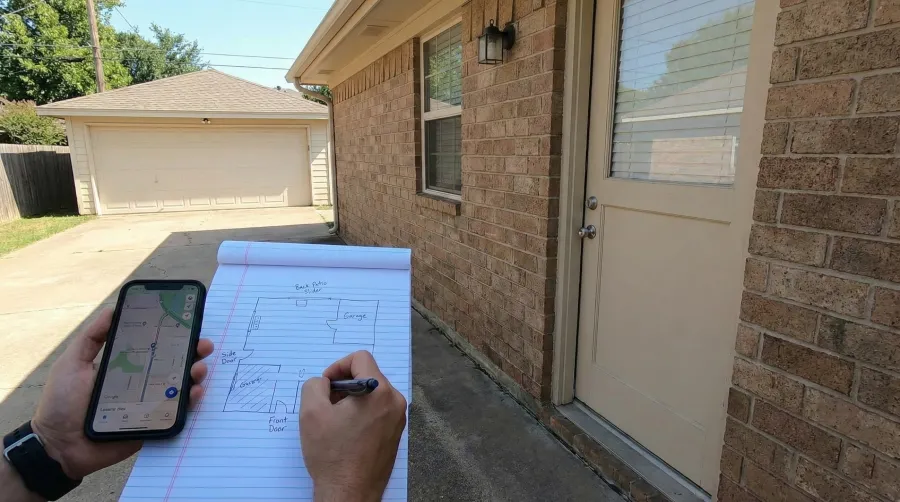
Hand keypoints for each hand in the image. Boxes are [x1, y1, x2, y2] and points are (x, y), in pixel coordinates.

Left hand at [30, 309, 214, 479]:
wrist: (57, 446)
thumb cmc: (62, 402)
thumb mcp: (72, 363)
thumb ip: (92, 337)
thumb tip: (114, 309)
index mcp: (127, 366)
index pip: (156, 347)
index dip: (175, 336)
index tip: (189, 324)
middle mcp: (143, 383)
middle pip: (175, 364)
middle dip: (194, 353)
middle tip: (204, 345)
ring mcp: (150, 404)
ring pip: (181, 387)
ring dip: (195, 375)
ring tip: (199, 369)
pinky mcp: (153, 425)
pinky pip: (177, 413)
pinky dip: (190, 402)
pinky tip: (194, 392)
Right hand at [300, 351, 406, 501]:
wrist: (350, 493)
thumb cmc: (332, 455)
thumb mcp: (311, 412)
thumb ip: (314, 384)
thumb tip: (324, 382)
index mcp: (379, 391)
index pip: (360, 358)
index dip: (337, 367)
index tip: (325, 386)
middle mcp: (395, 402)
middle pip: (368, 375)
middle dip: (344, 385)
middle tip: (326, 404)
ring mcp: (398, 419)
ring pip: (372, 393)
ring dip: (352, 400)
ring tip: (335, 421)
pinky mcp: (395, 433)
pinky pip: (378, 410)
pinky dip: (361, 413)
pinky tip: (346, 432)